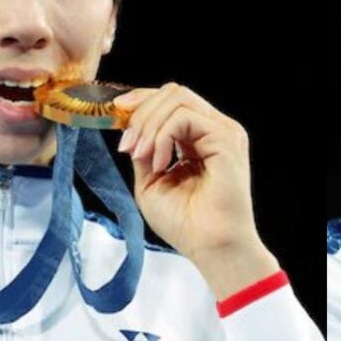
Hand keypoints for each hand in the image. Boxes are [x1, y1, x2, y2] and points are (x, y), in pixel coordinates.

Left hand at [115, 83, 277, 298]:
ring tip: (141, 157)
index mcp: (201, 138)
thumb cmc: (186, 224)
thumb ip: (144, 151)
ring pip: (177, 98)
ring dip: (148, 125)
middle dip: (141, 113)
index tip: (115, 114)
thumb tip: (130, 128)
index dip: (141, 101)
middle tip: (127, 145)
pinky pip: (184, 117)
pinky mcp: (225, 138)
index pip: (172, 101)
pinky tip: (159, 163)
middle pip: (173, 93)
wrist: (211, 248)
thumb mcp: (151, 182)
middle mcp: (215, 130)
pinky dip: (162, 136)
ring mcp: (223, 132)